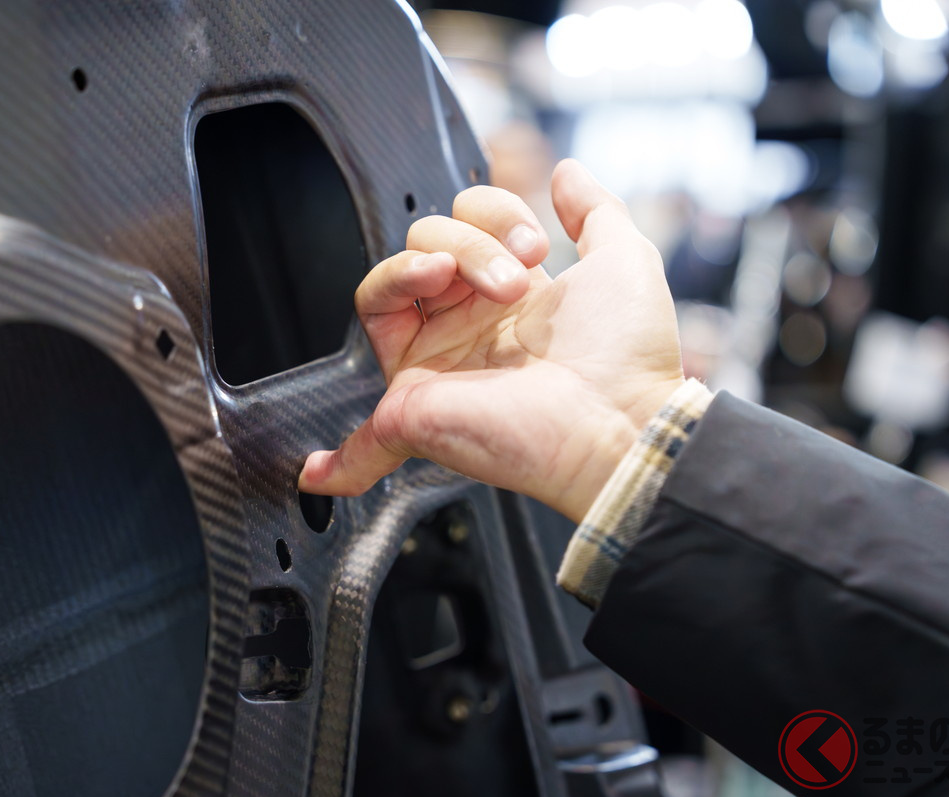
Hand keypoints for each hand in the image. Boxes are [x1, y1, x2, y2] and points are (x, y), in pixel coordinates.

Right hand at [298, 160, 683, 521]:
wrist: (623, 421)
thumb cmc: (628, 354)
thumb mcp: (622, 258)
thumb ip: (594, 210)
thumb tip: (566, 173)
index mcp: (506, 296)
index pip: (462, 224)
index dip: (490, 212)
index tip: (536, 244)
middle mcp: (465, 329)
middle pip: (419, 245)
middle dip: (466, 241)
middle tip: (513, 278)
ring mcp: (434, 368)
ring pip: (379, 289)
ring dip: (414, 266)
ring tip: (462, 282)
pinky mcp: (413, 411)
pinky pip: (362, 437)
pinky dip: (340, 459)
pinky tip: (320, 471)